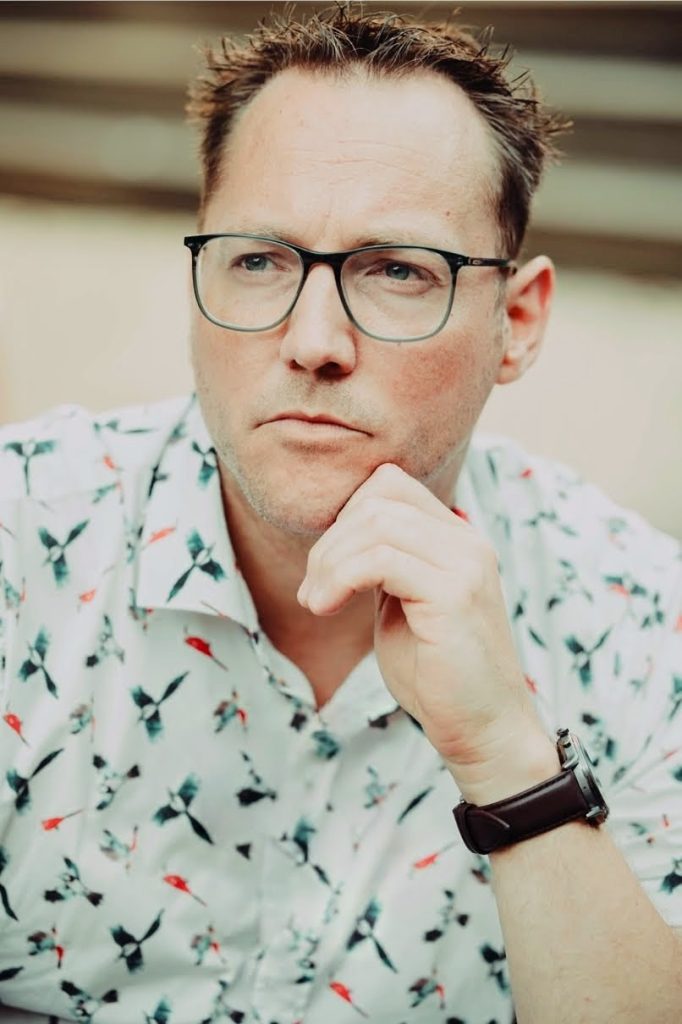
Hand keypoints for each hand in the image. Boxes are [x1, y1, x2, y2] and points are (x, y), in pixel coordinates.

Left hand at [297, 464, 555, 802]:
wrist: (484, 731)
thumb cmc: (437, 676)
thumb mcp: (400, 604)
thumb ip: (382, 564)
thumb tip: (338, 534)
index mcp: (456, 539)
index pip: (390, 484)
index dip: (346, 517)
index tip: (326, 569)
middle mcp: (466, 541)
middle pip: (378, 499)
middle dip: (330, 542)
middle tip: (314, 593)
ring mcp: (465, 563)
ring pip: (375, 524)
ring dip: (329, 562)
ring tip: (317, 603)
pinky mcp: (454, 593)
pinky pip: (380, 559)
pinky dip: (340, 578)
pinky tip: (325, 608)